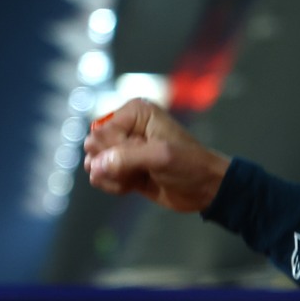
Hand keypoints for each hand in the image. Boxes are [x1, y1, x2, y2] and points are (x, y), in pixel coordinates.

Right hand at [83, 99, 229, 212]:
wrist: (206, 188)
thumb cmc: (189, 165)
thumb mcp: (160, 157)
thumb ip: (126, 158)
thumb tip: (94, 166)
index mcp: (135, 112)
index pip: (102, 132)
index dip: (116, 150)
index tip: (142, 156)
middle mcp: (125, 126)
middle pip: (94, 147)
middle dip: (111, 164)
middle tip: (137, 169)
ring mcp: (123, 148)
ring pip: (94, 163)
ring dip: (111, 177)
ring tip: (134, 178)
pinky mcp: (123, 168)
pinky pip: (101, 177)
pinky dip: (113, 185)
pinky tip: (132, 186)